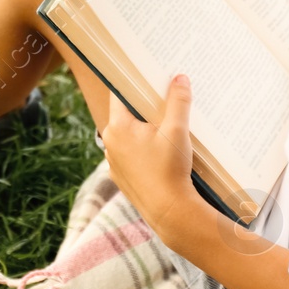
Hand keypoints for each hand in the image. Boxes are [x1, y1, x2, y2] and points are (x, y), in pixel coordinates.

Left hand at [104, 74, 199, 238]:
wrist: (169, 211)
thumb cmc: (170, 169)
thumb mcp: (177, 130)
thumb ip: (178, 101)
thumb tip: (180, 78)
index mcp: (117, 127)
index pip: (120, 94)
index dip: (133, 83)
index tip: (146, 76)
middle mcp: (109, 143)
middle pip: (125, 115)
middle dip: (144, 108)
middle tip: (164, 99)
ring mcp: (114, 161)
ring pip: (128, 136)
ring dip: (143, 130)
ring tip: (166, 127)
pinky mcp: (122, 177)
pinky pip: (130, 155)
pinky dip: (143, 150)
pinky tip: (161, 152)